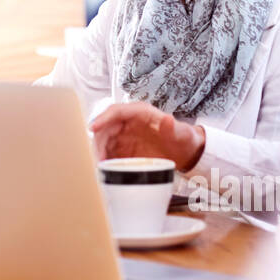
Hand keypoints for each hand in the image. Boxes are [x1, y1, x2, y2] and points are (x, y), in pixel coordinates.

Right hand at [88, 101, 205, 170]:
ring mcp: (125, 135)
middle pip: (106, 127)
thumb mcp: (182, 133)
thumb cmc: (183, 138)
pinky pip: (109, 152)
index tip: (93, 128)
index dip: (103, 118)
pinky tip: (105, 168)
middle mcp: (129, 121)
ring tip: (101, 165)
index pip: (116, 111)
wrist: (186, 152)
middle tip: (98, 157)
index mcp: (140, 112)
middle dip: (99, 141)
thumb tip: (167, 119)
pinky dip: (105, 159)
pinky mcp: (124, 148)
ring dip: (99, 152)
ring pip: (104, 140)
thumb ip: (173, 127)